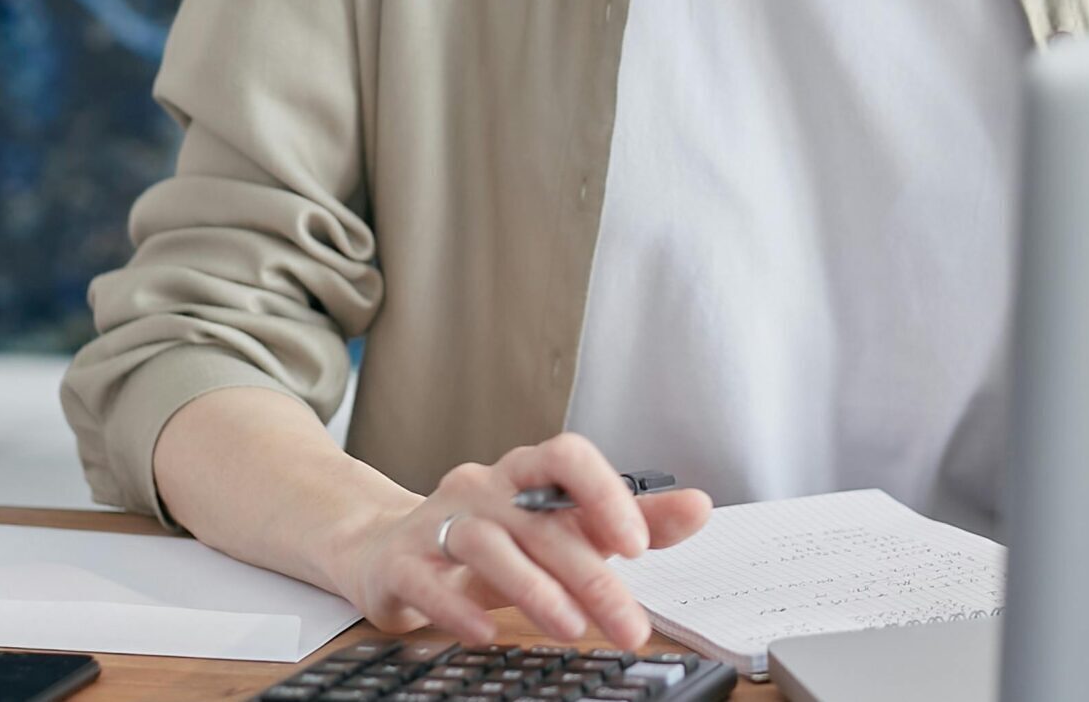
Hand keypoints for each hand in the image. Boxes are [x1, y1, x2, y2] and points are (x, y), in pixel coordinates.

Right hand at [336, 431, 712, 648]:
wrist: (389, 551)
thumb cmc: (492, 537)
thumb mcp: (559, 527)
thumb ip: (629, 519)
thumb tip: (700, 507)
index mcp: (526, 472)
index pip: (567, 455)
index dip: (602, 491)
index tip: (637, 546)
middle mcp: (484, 486)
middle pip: (540, 521)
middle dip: (590, 574)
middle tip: (630, 624)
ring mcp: (438, 520)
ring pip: (487, 542)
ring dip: (533, 588)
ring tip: (571, 627)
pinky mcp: (401, 563)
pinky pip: (427, 579)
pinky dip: (457, 607)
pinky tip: (487, 633)